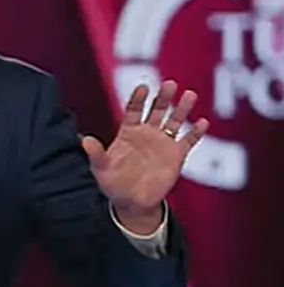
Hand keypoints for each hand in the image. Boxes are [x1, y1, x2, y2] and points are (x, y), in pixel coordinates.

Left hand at [80, 80, 207, 229]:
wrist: (132, 201)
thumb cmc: (113, 183)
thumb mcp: (101, 168)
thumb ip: (96, 154)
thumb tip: (84, 140)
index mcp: (128, 132)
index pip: (134, 110)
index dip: (138, 99)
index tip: (143, 87)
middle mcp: (147, 133)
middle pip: (156, 110)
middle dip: (163, 98)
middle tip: (170, 84)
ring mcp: (162, 143)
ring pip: (174, 121)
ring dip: (182, 109)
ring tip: (190, 95)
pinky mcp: (176, 155)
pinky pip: (188, 141)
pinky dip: (195, 132)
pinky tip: (203, 122)